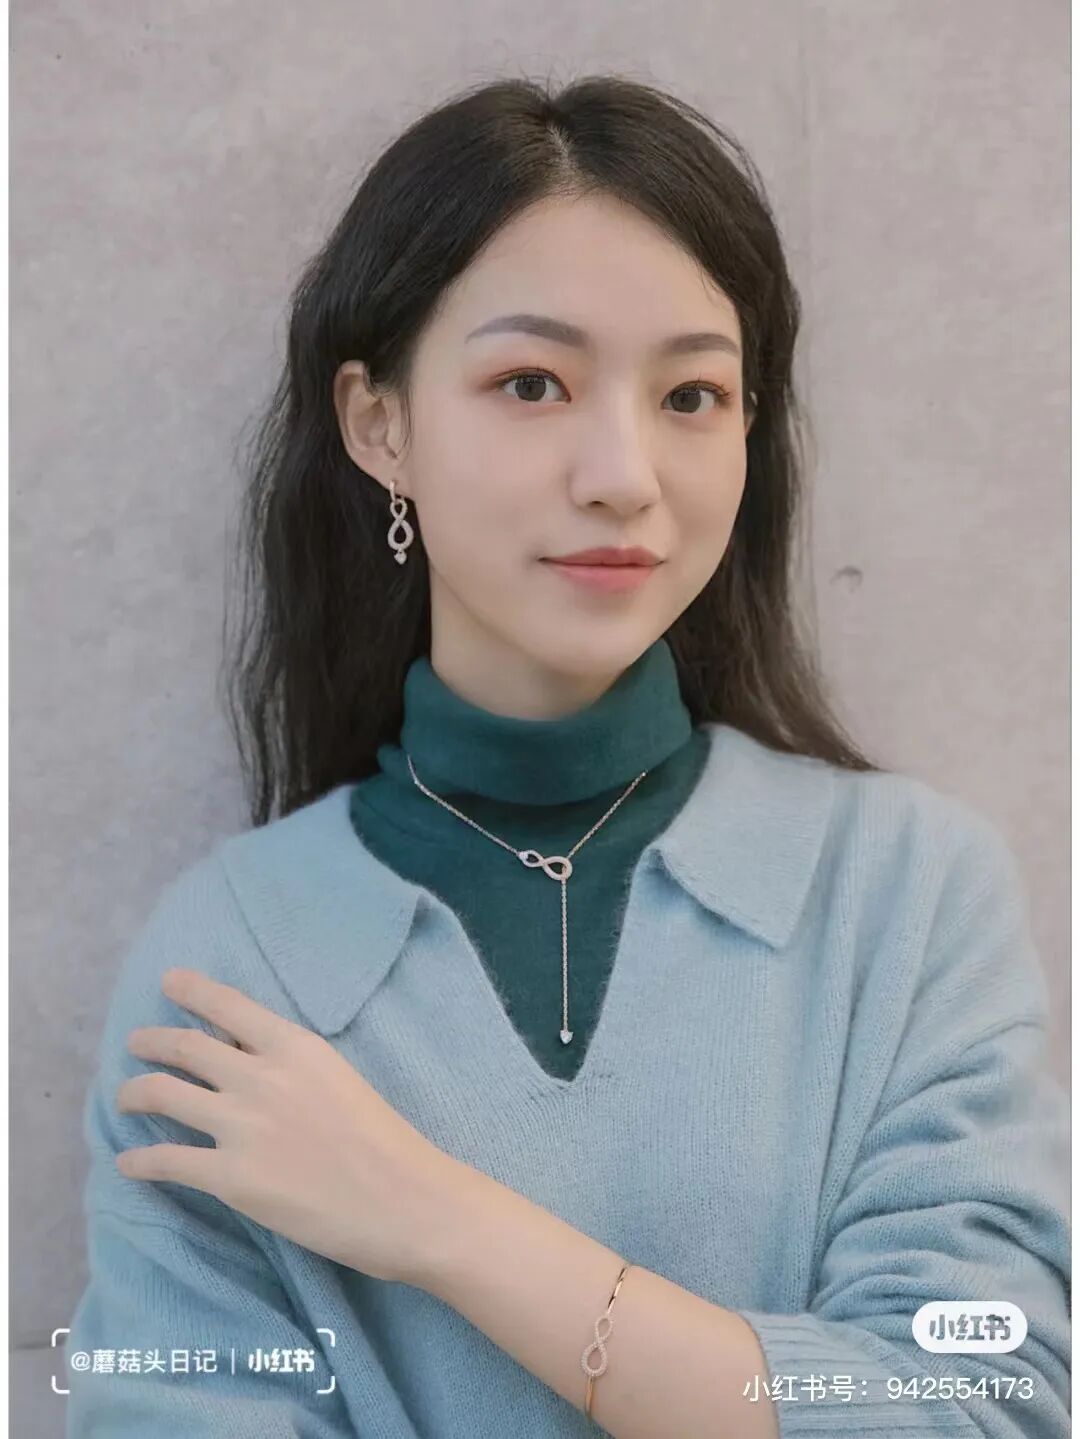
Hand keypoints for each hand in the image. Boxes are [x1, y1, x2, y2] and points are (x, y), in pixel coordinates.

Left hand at [114, 966, 456, 1284]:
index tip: (169, 981)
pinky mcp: (230, 1177)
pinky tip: (128, 1164)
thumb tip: (255, 1061)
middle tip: (137, 1042)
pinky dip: (139, 1161)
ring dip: (135, 1092)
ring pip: (163, 1094)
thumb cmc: (386, 1141)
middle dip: (152, 1041)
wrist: (404, 1199)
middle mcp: (260, 1076)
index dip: (192, 990)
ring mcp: (241, 1126)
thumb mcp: (340, 1077)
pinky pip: (166, 1161)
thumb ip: (295, 1065)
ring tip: (126, 1097)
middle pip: (185, 1046)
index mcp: (295, 1047)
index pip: (229, 1005)